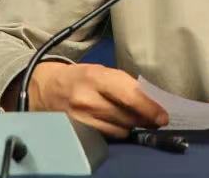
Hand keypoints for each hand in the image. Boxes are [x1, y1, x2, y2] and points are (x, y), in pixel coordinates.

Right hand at [21, 62, 169, 138]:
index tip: (163, 117)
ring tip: (135, 121)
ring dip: (131, 127)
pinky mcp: (77, 132)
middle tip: (155, 120)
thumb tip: (150, 102)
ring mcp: (81, 119)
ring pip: (119, 130)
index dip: (149, 108)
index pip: (129, 95)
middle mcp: (87, 99)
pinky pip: (106, 137)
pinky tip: (118, 126)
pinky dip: (116, 132)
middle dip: (144, 120)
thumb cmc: (80, 77)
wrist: (45, 88)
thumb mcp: (101, 72)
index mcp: (96, 77)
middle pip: (126, 117)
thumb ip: (123, 85)